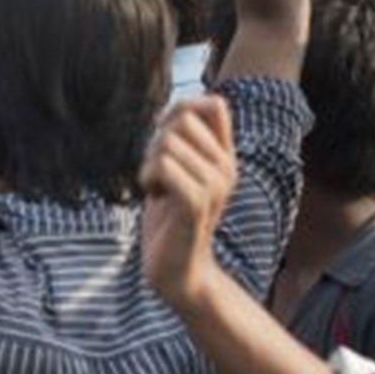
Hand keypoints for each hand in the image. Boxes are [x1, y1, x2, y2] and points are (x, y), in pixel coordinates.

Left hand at [138, 96, 238, 311]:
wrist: (177, 269)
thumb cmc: (169, 217)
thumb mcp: (177, 171)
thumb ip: (180, 139)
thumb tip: (177, 105)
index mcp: (225, 157)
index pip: (214, 104)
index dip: (180, 110)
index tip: (165, 137)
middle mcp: (226, 168)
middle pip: (183, 119)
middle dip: (156, 140)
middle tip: (157, 172)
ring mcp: (214, 186)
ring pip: (167, 143)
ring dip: (148, 164)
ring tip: (157, 188)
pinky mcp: (195, 204)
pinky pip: (164, 166)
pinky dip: (148, 177)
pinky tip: (154, 196)